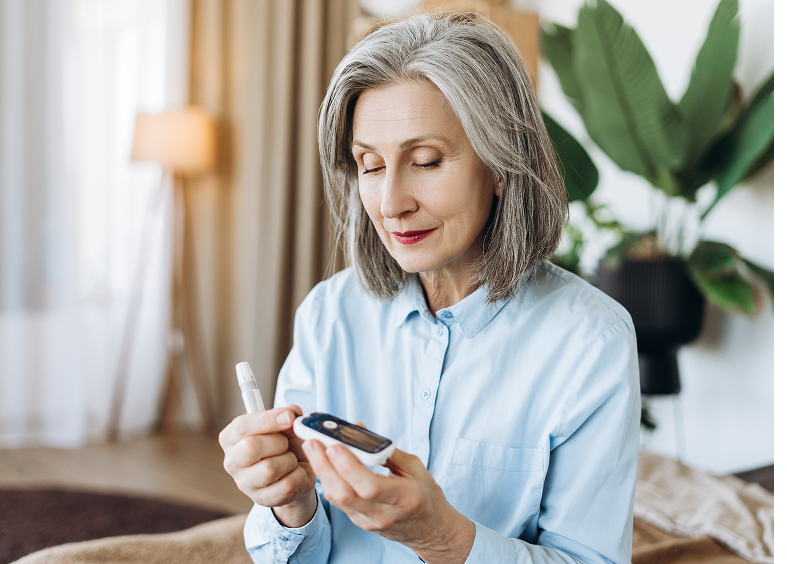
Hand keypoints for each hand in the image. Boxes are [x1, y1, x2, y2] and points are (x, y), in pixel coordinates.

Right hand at [218, 405, 316, 526]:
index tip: (289, 417)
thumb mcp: (286, 425)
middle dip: (279, 442)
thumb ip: (288, 415)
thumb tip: (291, 413)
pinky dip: (298, 476)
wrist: (296, 472)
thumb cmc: (285, 444)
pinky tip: (296, 472)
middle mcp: (232, 461)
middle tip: (287, 443)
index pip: (242, 426)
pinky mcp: (260, 499)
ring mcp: (244, 483)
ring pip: (270, 468)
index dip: (267, 420)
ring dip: (290, 460)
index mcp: (231, 437)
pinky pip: (285, 486)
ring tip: (291, 458)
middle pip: (252, 447)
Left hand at [303, 439, 475, 563]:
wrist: (430, 530)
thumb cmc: (425, 496)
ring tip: (313, 449)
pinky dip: (330, 481)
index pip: (369, 486)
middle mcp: (383, 514)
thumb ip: (388, 451)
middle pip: (345, 493)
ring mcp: (369, 521)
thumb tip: (361, 431)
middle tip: (312, 442)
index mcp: (403, 498)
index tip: (335, 445)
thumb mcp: (415, 468)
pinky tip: (324, 464)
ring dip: (322, 472)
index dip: (349, 466)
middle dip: (324, 466)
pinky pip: (339, 502)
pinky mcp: (359, 522)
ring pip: (337, 499)